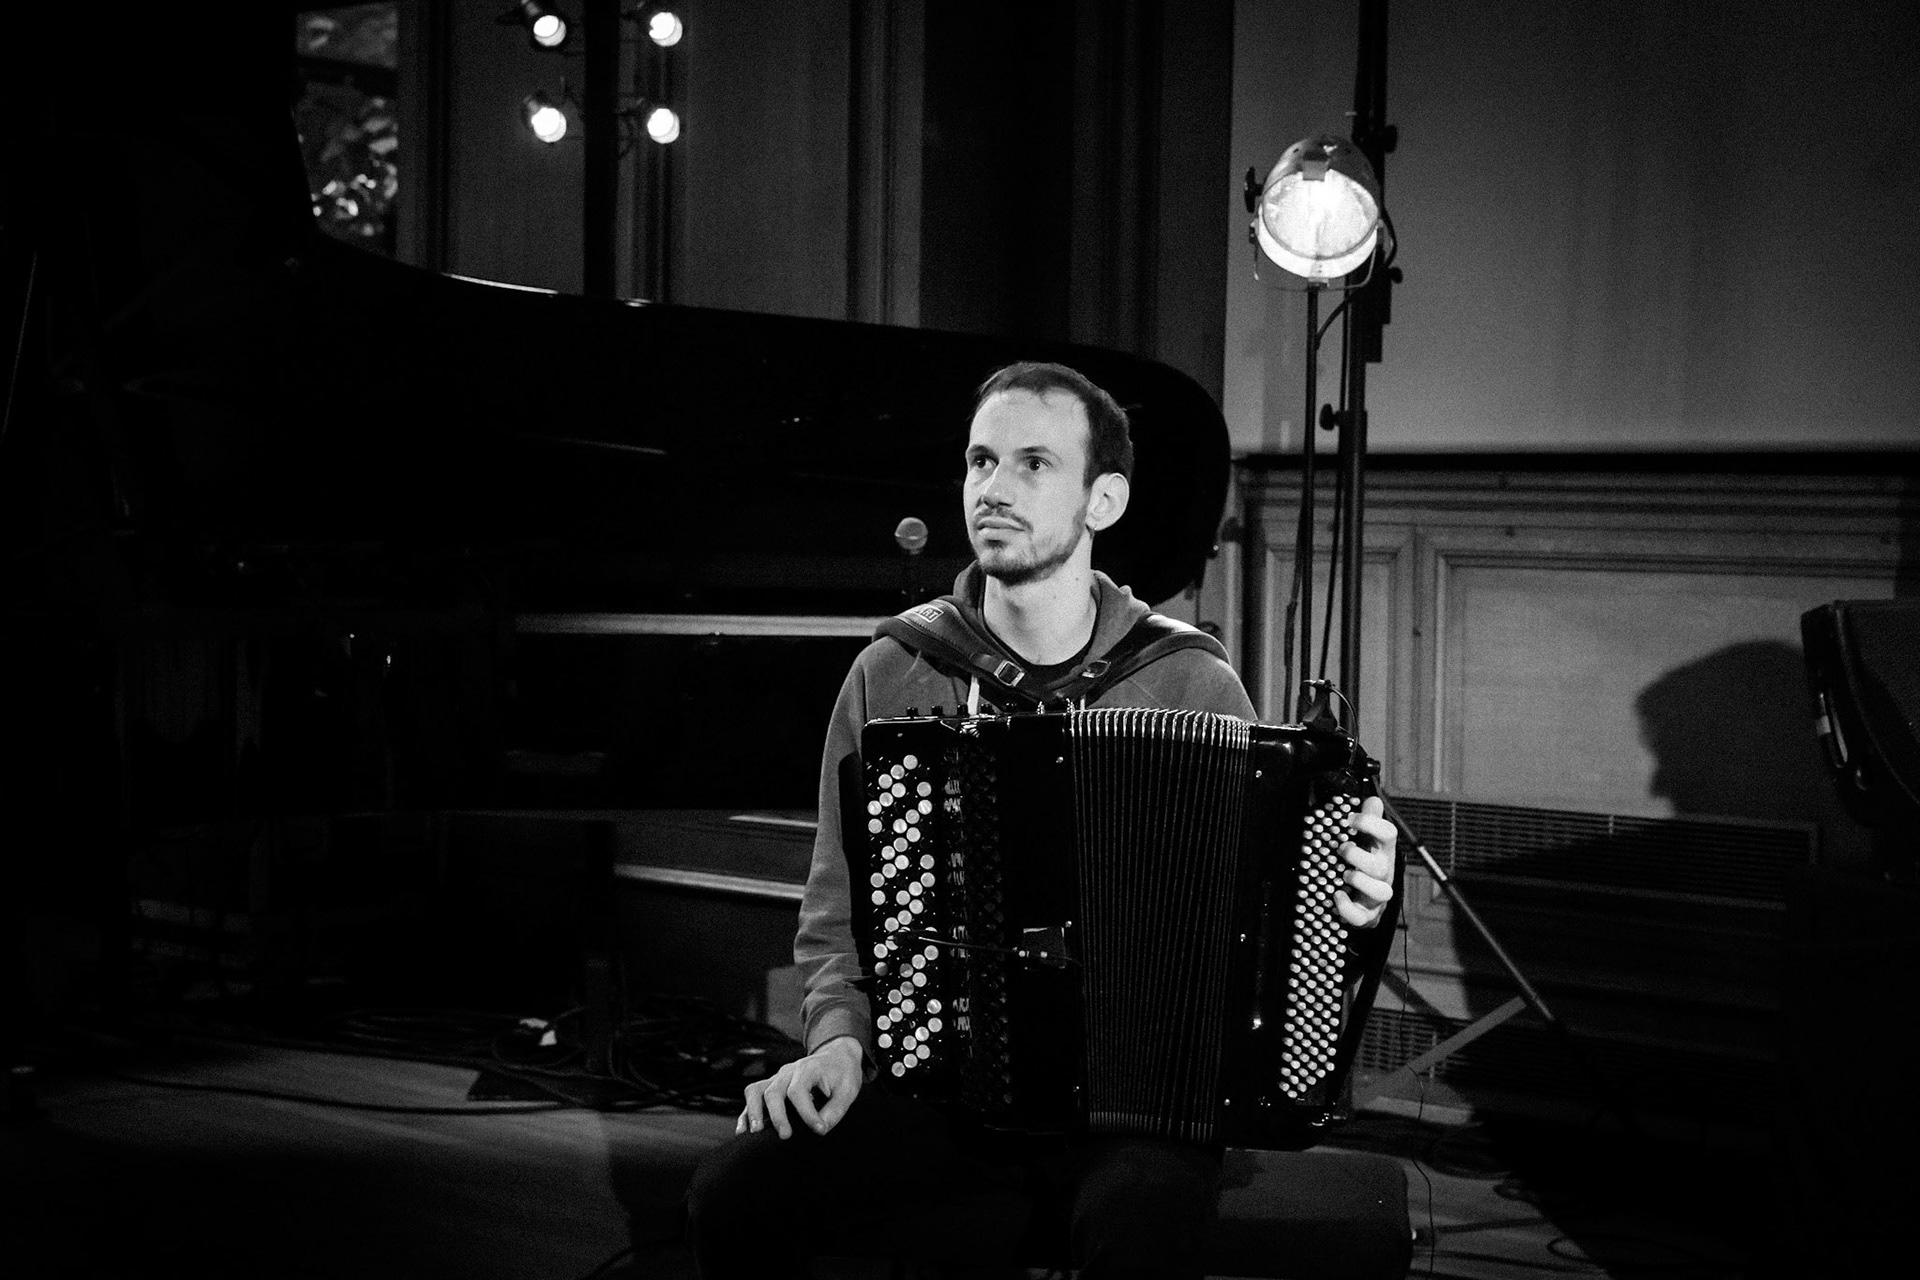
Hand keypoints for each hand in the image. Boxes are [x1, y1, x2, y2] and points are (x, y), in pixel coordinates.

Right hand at [737, 1035, 863, 1139]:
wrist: (836, 1057)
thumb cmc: (842, 1074)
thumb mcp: (848, 1090)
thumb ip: (835, 1110)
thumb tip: (820, 1130)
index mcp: (808, 1068)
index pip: (799, 1091)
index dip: (807, 1113)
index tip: (819, 1130)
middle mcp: (788, 1072)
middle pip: (773, 1091)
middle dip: (777, 1116)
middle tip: (785, 1136)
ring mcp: (776, 1078)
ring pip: (755, 1090)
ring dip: (753, 1111)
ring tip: (756, 1132)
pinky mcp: (771, 1086)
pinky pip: (752, 1096)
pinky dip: (745, 1113)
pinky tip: (742, 1131)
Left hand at [1336, 795, 1396, 928]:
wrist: (1366, 902)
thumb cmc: (1365, 865)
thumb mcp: (1367, 841)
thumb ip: (1369, 820)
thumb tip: (1372, 799)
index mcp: (1383, 852)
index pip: (1389, 834)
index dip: (1371, 823)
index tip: (1350, 819)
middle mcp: (1384, 874)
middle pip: (1381, 865)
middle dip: (1358, 856)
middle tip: (1342, 849)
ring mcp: (1377, 896)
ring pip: (1381, 893)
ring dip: (1360, 881)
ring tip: (1344, 875)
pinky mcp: (1368, 915)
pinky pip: (1362, 917)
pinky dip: (1348, 909)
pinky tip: (1337, 895)